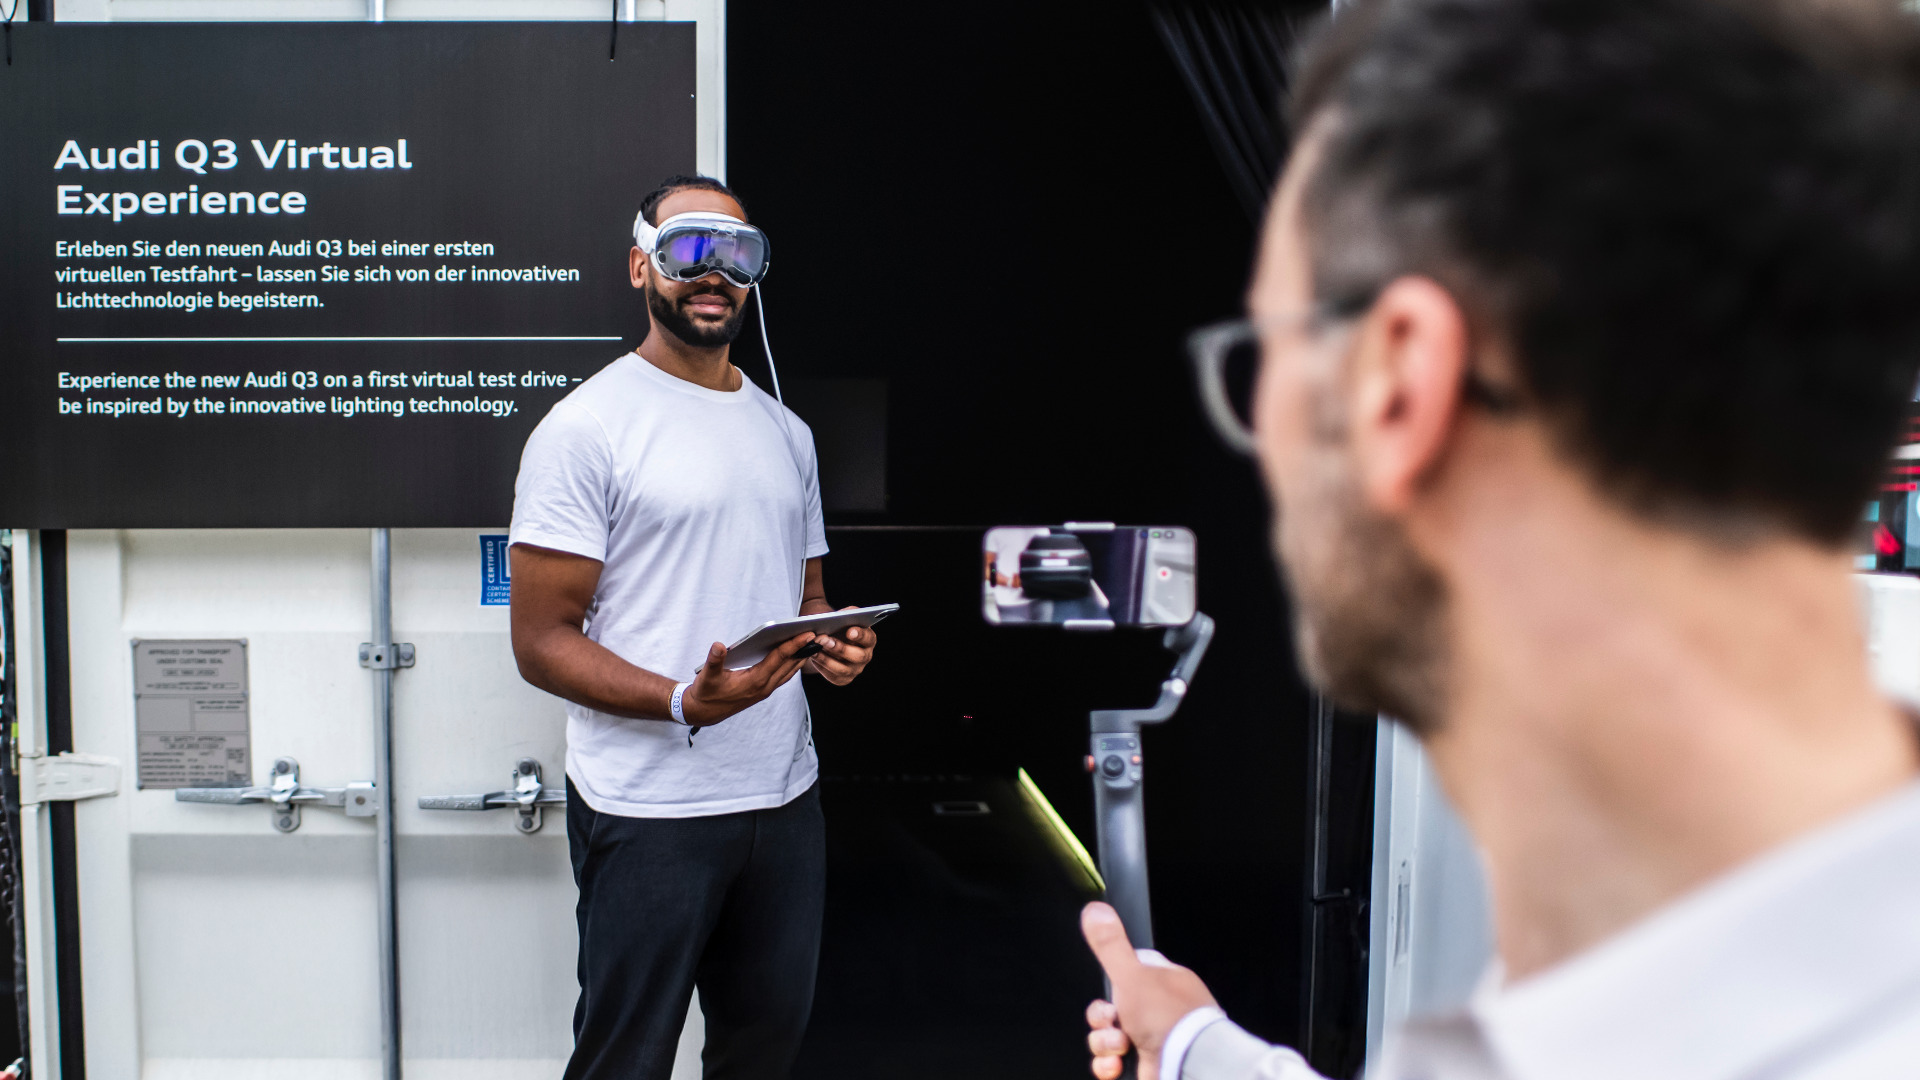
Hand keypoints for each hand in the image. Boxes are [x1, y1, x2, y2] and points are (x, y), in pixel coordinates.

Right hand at [680, 631, 815, 725]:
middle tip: (818, 632)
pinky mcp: (763, 691)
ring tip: (812, 642)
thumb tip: (719, 646)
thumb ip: (714, 660)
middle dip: (804, 649)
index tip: (808, 633)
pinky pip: (784, 676)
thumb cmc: (706, 692)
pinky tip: (796, 655)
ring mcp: (765, 690)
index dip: (794, 645)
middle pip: (790, 664)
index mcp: (754, 681)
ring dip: (801, 657)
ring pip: (789, 671)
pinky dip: (792, 665)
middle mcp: (764, 686)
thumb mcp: (707, 676)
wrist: (703, 712)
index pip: (779, 658)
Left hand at [806, 606, 876, 684]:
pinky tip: (814, 657)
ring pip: (843, 669)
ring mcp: (855, 670)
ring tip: (814, 649)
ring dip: (827, 659)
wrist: (827, 639)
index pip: (869, 638)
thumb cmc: (837, 627)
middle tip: (824, 639)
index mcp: (868, 640)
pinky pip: (833, 677)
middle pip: (858, 656)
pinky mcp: (843, 679)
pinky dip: (822, 667)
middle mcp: (865, 656)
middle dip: (840, 648)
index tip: (850, 631)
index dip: (861, 635)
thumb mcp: (841, 617)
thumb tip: (849, 612)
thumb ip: (846, 613)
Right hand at [1082, 902, 1217, 1079]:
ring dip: (1104, 1042)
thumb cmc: (1166, 1017)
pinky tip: (1116, 1064)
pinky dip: (1109, 1064)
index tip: (1108, 990)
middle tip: (1112, 1021)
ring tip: (1120, 1046)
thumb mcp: (1131, 974)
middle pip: (1111, 1008)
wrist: (1188, 1065)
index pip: (1128, 975)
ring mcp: (1153, 1040)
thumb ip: (1110, 945)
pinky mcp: (1145, 1066)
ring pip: (1108, 1036)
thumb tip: (1094, 909)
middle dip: (1102, 1018)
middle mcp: (1160, 1010)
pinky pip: (1113, 1062)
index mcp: (1163, 982)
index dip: (1111, 983)